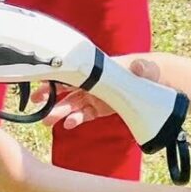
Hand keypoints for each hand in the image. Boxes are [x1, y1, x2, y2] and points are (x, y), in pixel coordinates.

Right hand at [46, 54, 161, 129]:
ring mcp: (96, 96)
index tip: (45, 81)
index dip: (60, 77)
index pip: (75, 72)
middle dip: (51, 95)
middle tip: (37, 102)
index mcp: (100, 71)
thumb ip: (142, 68)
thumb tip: (139, 66)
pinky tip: (68, 125)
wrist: (153, 83)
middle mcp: (94, 83)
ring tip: (47, 120)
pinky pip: (84, 114)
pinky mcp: (100, 108)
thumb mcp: (146, 69)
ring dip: (59, 111)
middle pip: (68, 89)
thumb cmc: (145, 71)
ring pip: (73, 104)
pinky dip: (75, 119)